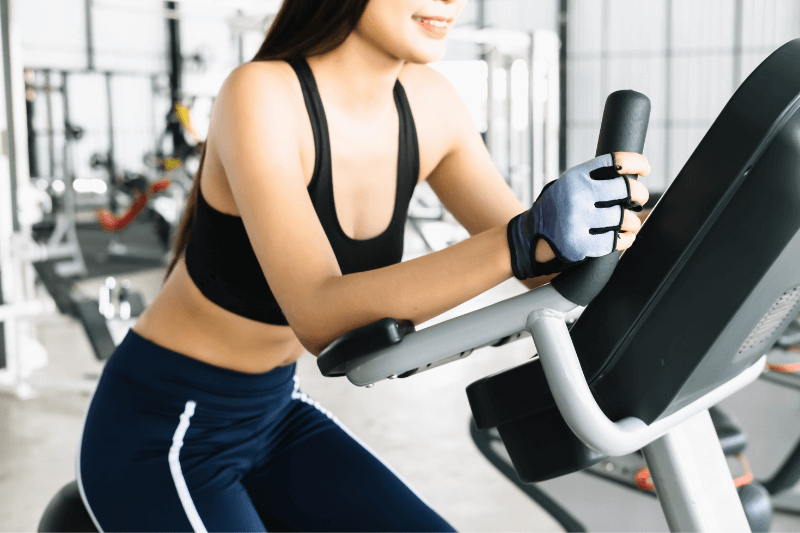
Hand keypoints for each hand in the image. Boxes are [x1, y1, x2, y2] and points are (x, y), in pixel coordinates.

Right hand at [535, 152, 649, 262]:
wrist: (529, 237)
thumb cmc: (558, 209)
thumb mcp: (568, 185)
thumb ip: (594, 179)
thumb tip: (633, 177)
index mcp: (576, 177)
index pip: (615, 161)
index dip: (637, 162)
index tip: (644, 170)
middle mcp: (576, 196)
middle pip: (626, 189)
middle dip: (640, 194)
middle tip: (638, 200)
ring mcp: (577, 221)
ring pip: (624, 218)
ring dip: (633, 222)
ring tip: (629, 223)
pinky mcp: (579, 244)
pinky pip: (616, 241)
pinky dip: (626, 240)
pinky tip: (623, 237)